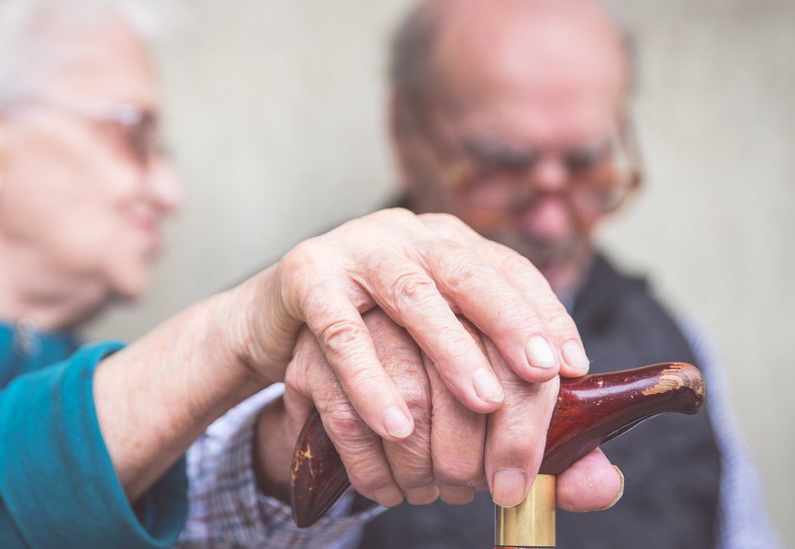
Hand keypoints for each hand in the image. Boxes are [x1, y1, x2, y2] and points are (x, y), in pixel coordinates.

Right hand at [235, 208, 589, 442]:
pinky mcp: (306, 276)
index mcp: (448, 245)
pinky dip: (369, 380)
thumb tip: (597, 485)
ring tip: (483, 402)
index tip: (570, 367)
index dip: (544, 314)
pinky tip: (396, 424)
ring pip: (410, 294)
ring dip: (449, 349)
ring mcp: (355, 249)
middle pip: (467, 271)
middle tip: (541, 374)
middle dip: (509, 321)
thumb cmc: (371, 343)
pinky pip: (341, 331)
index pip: (509, 270)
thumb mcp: (433, 362)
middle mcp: (408, 236)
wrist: (279, 320)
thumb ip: (509, 418)